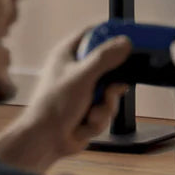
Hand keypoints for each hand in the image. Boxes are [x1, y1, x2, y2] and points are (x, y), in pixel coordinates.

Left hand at [0, 29, 130, 173]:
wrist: (45, 141)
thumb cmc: (55, 105)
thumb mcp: (82, 77)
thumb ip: (104, 58)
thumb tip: (125, 42)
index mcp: (67, 54)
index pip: (92, 34)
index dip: (109, 34)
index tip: (128, 38)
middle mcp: (76, 70)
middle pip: (108, 65)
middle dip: (113, 81)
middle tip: (113, 87)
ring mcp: (83, 90)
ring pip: (111, 90)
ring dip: (106, 105)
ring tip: (92, 113)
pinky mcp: (89, 109)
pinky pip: (107, 108)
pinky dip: (100, 118)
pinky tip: (87, 123)